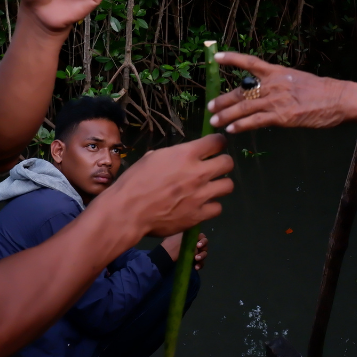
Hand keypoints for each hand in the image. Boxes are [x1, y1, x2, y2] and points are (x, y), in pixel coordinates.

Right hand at [106, 134, 233, 237]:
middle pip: (228, 163)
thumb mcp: (152, 158)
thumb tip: (181, 156)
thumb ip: (173, 155)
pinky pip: (217, 208)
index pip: (217, 141)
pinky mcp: (199, 215)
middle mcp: (198, 173)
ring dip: (220, 185)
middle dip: (223, 163)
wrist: (128, 211)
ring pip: (228, 186)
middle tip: (214, 168)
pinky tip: (201, 206)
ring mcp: (201, 195)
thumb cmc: (135, 181)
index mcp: (186, 155)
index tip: (215, 146)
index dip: (218, 142)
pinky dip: (211, 206)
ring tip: (210, 188)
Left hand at [162, 231, 208, 269]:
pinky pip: (200, 263)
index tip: (198, 245)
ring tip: (196, 259)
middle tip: (197, 254)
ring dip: (202, 256)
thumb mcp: (180, 237)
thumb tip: (197, 240)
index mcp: (192, 236)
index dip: (202, 241)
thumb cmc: (171, 244)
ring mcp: (194, 253)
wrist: (164, 256)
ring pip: (204, 254)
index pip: (202, 237)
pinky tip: (196, 267)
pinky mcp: (193, 261)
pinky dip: (200, 265)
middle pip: (205, 246)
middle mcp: (195, 244)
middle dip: (203, 250)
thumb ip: (191, 238)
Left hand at [208, 52, 352, 133]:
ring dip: (226, 115)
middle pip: (241, 90)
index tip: (217, 57)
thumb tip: (266, 89)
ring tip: (214, 121)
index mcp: (278, 72)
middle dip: (223, 99)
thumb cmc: (322, 91)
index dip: (232, 59)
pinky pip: (256, 121)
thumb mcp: (298, 79)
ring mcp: (277, 100)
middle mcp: (274, 84)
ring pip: (244, 108)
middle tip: (210, 106)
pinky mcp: (282, 116)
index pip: (250, 62)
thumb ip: (280, 83)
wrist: (338, 99)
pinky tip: (231, 130)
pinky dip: (241, 126)